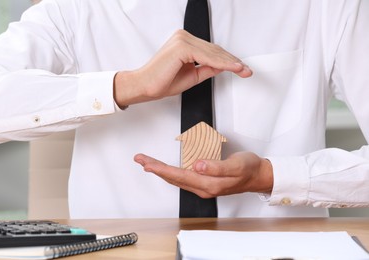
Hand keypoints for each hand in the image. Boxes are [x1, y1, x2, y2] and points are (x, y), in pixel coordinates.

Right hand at [114, 29, 251, 107]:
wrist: (144, 87)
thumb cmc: (162, 82)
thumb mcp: (192, 75)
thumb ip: (207, 68)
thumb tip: (222, 67)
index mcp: (184, 42)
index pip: (211, 50)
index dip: (228, 60)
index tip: (241, 69)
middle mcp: (183, 37)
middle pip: (215, 50)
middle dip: (233, 62)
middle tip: (247, 71)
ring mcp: (182, 40)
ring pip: (213, 53)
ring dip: (230, 63)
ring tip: (244, 71)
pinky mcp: (182, 47)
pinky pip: (207, 56)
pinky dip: (221, 63)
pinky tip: (233, 68)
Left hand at [134, 152, 272, 197]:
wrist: (258, 176)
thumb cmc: (249, 169)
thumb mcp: (236, 165)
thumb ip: (216, 166)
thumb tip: (197, 165)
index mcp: (209, 184)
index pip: (179, 175)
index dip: (161, 168)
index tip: (147, 162)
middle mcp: (203, 188)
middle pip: (173, 178)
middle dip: (155, 169)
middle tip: (140, 159)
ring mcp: (204, 187)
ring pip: (176, 179)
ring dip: (161, 171)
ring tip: (147, 163)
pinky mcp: (205, 183)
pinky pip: (183, 178)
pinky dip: (171, 173)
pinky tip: (166, 169)